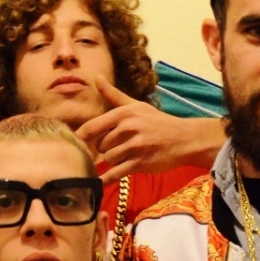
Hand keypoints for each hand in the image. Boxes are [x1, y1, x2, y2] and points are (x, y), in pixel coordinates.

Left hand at [75, 78, 224, 182]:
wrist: (184, 139)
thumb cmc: (157, 122)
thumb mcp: (136, 105)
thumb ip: (113, 95)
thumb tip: (96, 78)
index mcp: (124, 113)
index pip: (92, 127)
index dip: (81, 138)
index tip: (74, 144)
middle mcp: (128, 128)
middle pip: (100, 146)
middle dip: (106, 149)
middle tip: (121, 147)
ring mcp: (135, 146)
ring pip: (109, 159)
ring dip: (114, 161)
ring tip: (128, 155)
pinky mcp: (141, 163)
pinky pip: (116, 173)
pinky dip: (106, 179)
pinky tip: (100, 182)